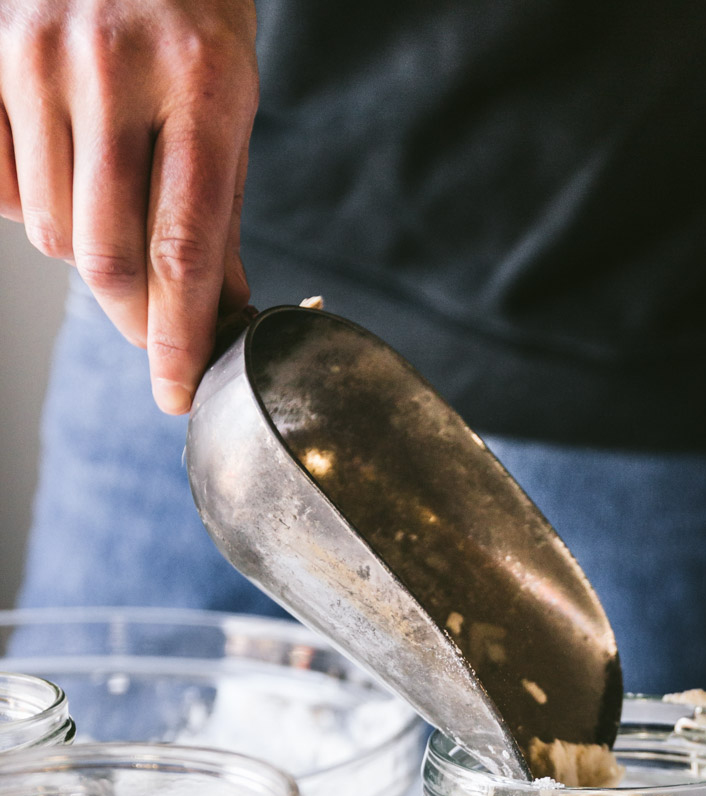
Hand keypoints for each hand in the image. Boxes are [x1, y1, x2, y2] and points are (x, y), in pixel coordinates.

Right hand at [0, 0, 257, 413]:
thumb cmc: (187, 11)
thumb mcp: (229, 95)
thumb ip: (220, 208)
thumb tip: (223, 314)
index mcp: (200, 83)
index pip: (183, 248)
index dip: (178, 338)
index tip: (178, 393)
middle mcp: (112, 69)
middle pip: (107, 258)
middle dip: (133, 316)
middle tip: (153, 327)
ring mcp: (38, 58)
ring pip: (54, 234)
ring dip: (87, 251)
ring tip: (112, 204)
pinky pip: (6, 191)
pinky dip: (37, 205)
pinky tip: (65, 166)